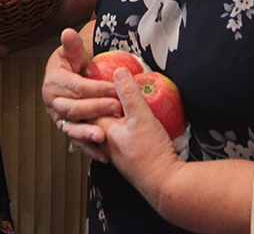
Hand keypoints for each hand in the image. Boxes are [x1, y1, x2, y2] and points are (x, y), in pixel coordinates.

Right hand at [42, 28, 121, 162]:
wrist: (69, 76)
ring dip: (87, 134)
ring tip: (103, 137)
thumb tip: (67, 32)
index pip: (76, 87)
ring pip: (72, 128)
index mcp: (53, 82)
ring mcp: (58, 118)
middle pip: (75, 109)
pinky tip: (103, 155)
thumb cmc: (73, 62)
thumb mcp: (72, 51)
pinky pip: (76, 142)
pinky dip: (89, 150)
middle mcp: (52, 102)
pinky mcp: (67, 130)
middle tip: (117, 109)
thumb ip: (71, 44)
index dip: (96, 89)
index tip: (115, 89)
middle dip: (97, 110)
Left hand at [95, 68, 183, 203]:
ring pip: (104, 129)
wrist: (164, 183)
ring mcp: (115, 153)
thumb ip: (129, 94)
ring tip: (111, 103)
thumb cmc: (150, 152)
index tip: (92, 78)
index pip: (89, 107)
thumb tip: (118, 71)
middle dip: (94, 104)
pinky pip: (115, 138)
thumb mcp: (140, 117)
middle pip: (94, 119)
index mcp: (103, 131)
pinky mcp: (127, 159)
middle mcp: (104, 143)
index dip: (90, 92)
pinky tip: (126, 124)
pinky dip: (116, 127)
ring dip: (106, 117)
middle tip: (97, 89)